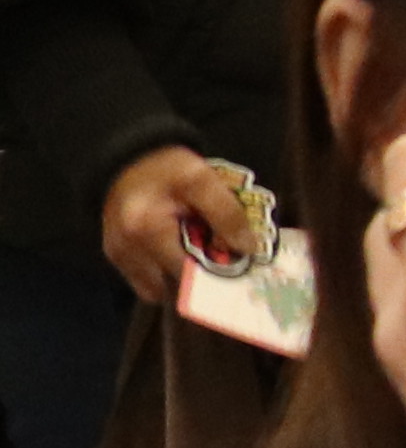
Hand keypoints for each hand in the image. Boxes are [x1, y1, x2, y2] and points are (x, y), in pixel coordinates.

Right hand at [94, 146, 256, 302]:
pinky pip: (146, 281)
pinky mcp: (116, 256)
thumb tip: (247, 249)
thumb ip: (227, 213)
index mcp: (147, 230)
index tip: (236, 269)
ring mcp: (118, 256)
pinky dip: (165, 272)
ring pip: (159, 289)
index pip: (187, 276)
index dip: (215, 277)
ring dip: (181, 278)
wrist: (128, 159)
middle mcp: (126, 250)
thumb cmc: (166, 168)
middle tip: (220, 260)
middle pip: (173, 288)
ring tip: (197, 253)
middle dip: (200, 280)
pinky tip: (179, 251)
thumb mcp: (202, 180)